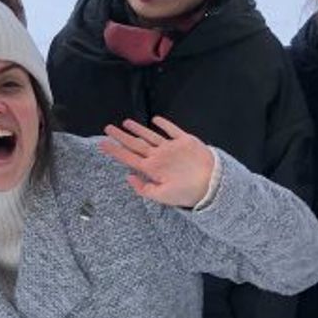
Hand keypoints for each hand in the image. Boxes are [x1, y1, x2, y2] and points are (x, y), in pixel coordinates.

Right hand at [98, 115, 215, 208]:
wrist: (215, 182)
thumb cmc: (188, 193)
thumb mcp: (163, 198)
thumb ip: (144, 189)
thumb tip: (129, 177)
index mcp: (152, 169)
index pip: (128, 158)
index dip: (114, 150)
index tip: (102, 143)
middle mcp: (158, 154)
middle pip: (135, 143)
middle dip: (120, 136)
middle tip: (107, 128)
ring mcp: (172, 145)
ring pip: (150, 135)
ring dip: (137, 128)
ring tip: (125, 122)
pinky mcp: (186, 140)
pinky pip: (172, 129)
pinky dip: (163, 123)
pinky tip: (155, 119)